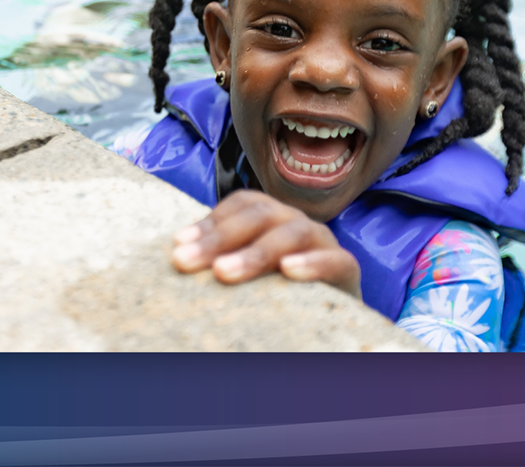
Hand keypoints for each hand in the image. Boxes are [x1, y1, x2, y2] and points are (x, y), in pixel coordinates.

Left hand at [171, 190, 361, 298]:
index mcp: (273, 219)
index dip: (211, 220)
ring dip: (256, 252)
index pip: (243, 203)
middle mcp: (297, 223)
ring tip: (224, 272)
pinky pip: (336, 260)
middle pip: (262, 215)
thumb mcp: (248, 277)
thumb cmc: (279, 297)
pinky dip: (312, 263)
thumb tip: (176, 259)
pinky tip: (287, 271)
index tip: (178, 244)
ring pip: (294, 232)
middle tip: (186, 261)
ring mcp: (324, 243)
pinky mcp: (347, 268)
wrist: (335, 320)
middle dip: (220, 237)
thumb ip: (222, 262)